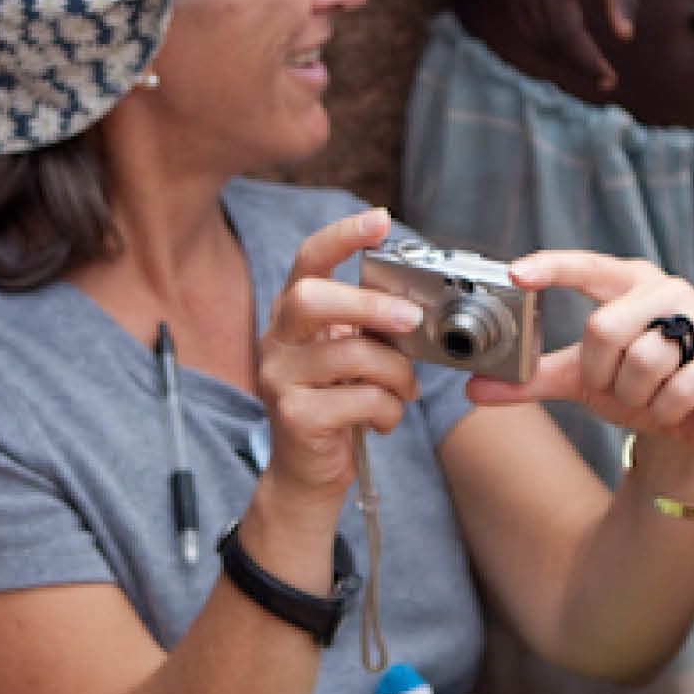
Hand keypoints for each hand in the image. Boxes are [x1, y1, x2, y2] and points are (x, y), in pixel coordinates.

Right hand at [253, 209, 427, 507]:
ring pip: (350, 354)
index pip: (308, 260)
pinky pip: (360, 399)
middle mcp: (276, 340)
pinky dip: (388, 410)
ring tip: (405, 391)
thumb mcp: (352, 356)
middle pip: (312, 298)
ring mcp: (279, 378)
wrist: (309, 474)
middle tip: (411, 319)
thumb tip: (417, 305)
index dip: (342, 235)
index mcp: (293, 316)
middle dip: (369, 304)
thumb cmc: (338, 406)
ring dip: (396, 374)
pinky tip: (384, 420)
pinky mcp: (294, 417)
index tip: (380, 220)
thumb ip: (370, 327)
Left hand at [467, 252, 693, 451]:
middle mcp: (668, 291)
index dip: (553, 267)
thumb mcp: (580, 379)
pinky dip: (666, 411)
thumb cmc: (636, 385)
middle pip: (605, 326)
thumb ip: (531, 379)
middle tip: (615, 386)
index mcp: (628, 283)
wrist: (690, 425)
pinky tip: (674, 410)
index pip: (587, 266)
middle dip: (601, 373)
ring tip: (649, 397)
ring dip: (635, 397)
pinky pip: (680, 388)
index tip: (517, 273)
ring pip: (644, 361)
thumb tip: (472, 388)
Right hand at [510, 0, 636, 93]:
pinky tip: (578, 60)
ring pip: (545, 41)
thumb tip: (625, 37)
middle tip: (610, 82)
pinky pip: (535, 41)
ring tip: (601, 75)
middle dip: (584, 60)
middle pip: (559, 27)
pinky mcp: (515, 6)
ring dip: (572, 63)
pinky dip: (557, 56)